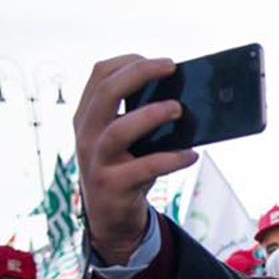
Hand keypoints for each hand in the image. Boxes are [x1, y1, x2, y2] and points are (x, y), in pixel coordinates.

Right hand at [73, 55, 198, 264]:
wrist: (110, 217)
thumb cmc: (125, 167)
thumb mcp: (126, 138)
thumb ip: (141, 115)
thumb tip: (185, 95)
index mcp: (88, 115)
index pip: (99, 75)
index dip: (128, 62)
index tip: (159, 61)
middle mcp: (86, 134)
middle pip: (106, 94)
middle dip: (139, 75)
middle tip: (170, 68)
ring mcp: (96, 160)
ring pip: (118, 131)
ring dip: (151, 115)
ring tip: (179, 109)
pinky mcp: (113, 185)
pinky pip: (144, 168)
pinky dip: (171, 159)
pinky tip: (191, 155)